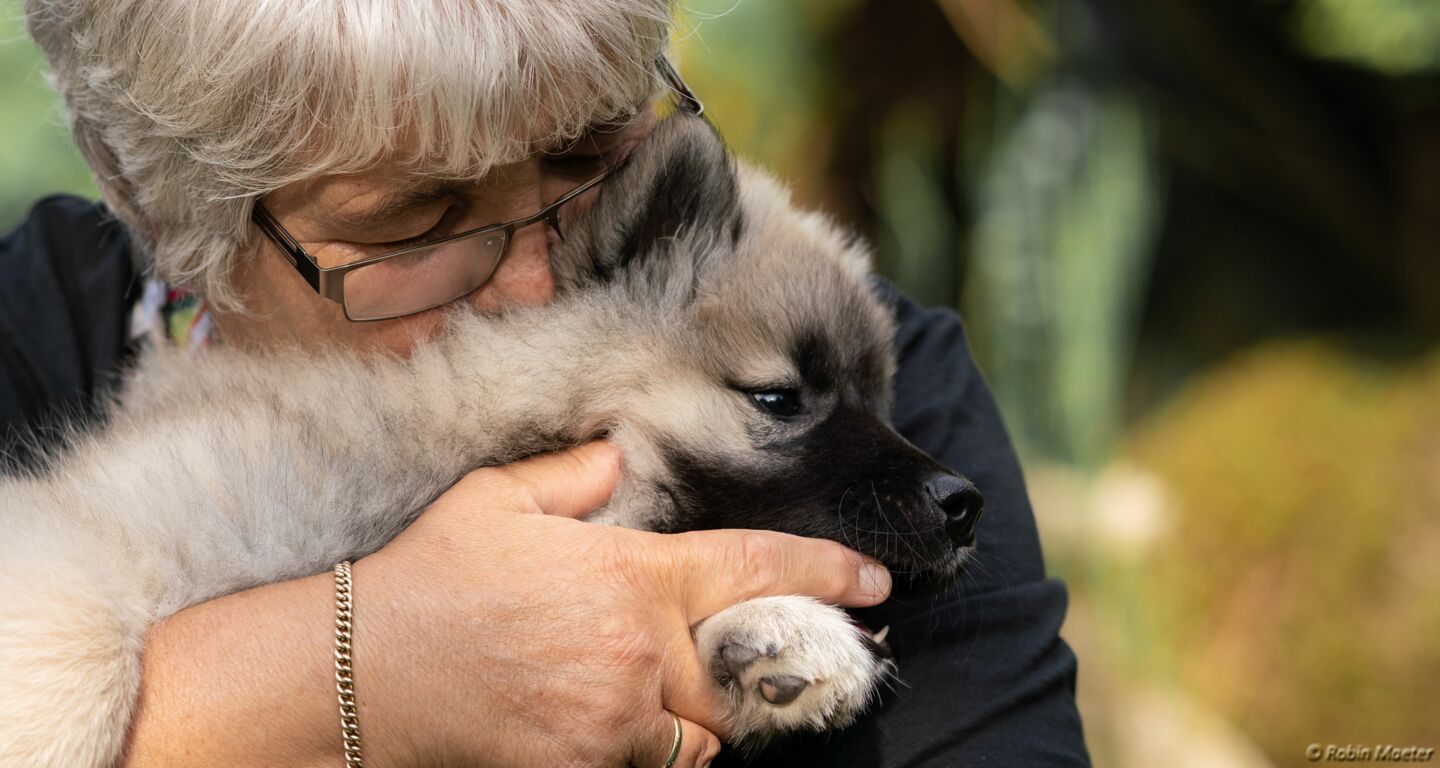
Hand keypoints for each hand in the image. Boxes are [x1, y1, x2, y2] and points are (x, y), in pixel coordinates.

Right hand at [355, 441, 891, 766]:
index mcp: (632, 575)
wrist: (360, 672)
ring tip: (652, 690)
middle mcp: (639, 651)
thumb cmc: (430, 578)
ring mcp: (615, 720)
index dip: (823, 572)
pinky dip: (648, 749)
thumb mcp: (498, 500)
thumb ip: (577, 478)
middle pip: (736, 672)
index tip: (875, 581)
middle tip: (723, 655)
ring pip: (701, 734)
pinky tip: (609, 721)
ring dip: (694, 717)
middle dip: (738, 666)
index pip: (752, 568)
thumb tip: (619, 456)